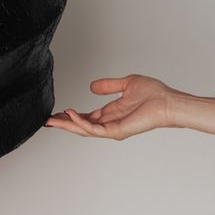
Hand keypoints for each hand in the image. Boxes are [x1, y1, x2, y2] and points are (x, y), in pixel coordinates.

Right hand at [45, 74, 175, 140]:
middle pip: (81, 126)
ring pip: (84, 130)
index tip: (56, 112)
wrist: (167, 102)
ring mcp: (113, 129)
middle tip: (47, 121)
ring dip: (67, 125)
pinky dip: (80, 123)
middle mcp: (110, 123)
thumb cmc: (154, 94)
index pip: (86, 117)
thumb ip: (108, 86)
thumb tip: (91, 86)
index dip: (70, 116)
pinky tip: (70, 115)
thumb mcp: (126, 84)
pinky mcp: (116, 131)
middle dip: (63, 123)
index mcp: (111, 113)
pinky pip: (94, 129)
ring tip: (52, 120)